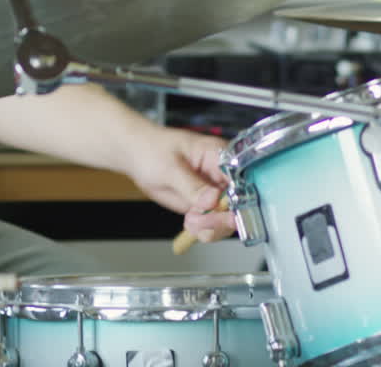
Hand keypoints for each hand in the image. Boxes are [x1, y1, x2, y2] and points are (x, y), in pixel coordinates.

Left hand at [126, 127, 236, 242]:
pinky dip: (204, 231)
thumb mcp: (170, 167)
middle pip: (240, 204)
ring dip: (211, 228)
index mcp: (221, 156)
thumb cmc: (153, 149)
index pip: (243, 181)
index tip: (227, 215)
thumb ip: (192, 185)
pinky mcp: (204, 205)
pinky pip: (213, 224)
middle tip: (199, 222)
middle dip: (221, 219)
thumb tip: (213, 200)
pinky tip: (190, 226)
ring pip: (227, 219)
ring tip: (190, 223)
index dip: (240, 200)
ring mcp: (214, 192)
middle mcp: (222, 175)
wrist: (137, 155)